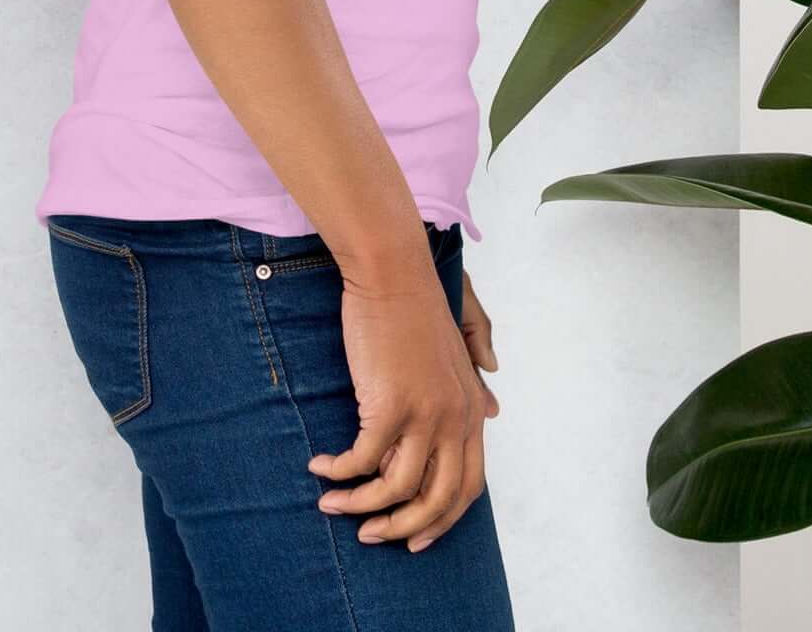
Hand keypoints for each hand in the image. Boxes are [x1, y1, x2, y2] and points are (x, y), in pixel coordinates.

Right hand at [305, 261, 492, 553]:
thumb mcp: (453, 354)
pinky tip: (319, 468)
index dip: (441, 521)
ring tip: (332, 505)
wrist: (392, 272)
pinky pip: (361, 460)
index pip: (468, 487)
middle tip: (371, 536)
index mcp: (471, 410)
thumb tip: (491, 412)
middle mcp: (455, 419)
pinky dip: (338, 473)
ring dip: (361, 507)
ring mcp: (424, 414)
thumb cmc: (415, 308)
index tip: (414, 539)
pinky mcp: (388, 405)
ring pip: (396, 490)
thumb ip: (471, 387)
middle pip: (437, 501)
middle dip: (402, 529)